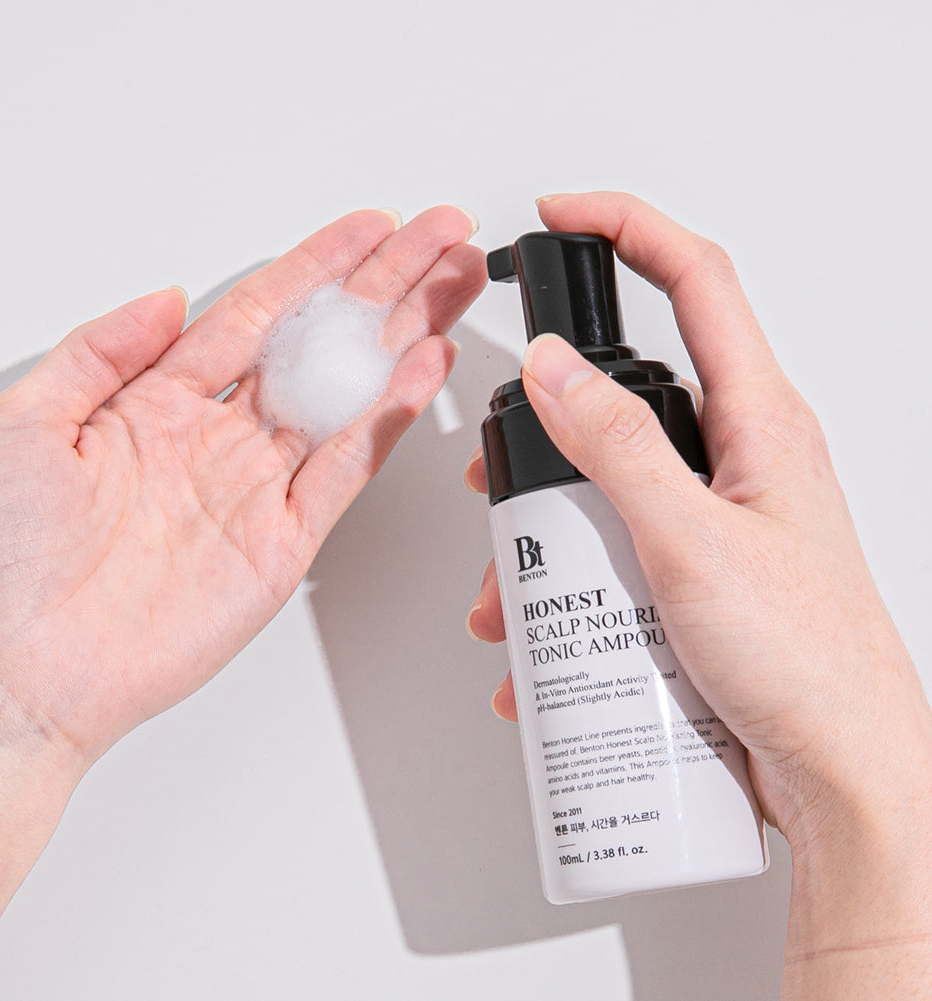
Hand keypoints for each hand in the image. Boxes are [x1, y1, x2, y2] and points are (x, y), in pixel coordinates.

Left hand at [0, 205, 483, 766]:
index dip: (317, 265)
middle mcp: (217, 439)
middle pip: (319, 344)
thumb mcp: (27, 423)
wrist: (25, 673)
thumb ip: (101, 348)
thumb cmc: (4, 564)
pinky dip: (387, 420)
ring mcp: (255, 487)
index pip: (256, 313)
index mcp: (158, 403)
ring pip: (347, 396)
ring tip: (450, 292)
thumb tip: (166, 296)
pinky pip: (345, 468)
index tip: (366, 229)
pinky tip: (419, 373)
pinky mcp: (283, 542)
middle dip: (383, 286)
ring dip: (402, 340)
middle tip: (436, 242)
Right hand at [465, 192, 931, 996]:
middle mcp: (738, 462)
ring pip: (607, 488)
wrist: (844, 779)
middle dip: (549, 431)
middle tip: (498, 473)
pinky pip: (615, 555)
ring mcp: (712, 522)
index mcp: (760, 424)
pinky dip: (570, 588)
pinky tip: (548, 640)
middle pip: (628, 398)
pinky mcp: (691, 578)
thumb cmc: (806, 665)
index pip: (698, 281)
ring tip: (518, 592)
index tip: (562, 213)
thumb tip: (555, 368)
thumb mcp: (694, 543)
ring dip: (549, 532)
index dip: (630, 227)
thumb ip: (620, 447)